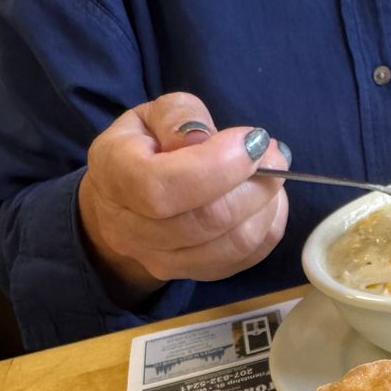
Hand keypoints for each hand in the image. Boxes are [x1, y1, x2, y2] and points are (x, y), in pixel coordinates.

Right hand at [78, 92, 289, 305]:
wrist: (127, 202)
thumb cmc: (143, 149)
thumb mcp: (152, 115)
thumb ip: (179, 117)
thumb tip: (207, 140)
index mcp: (115, 178)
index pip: (164, 186)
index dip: (219, 165)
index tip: (254, 140)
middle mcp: (131, 231)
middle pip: (207, 221)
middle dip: (254, 185)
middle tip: (275, 155)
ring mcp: (163, 262)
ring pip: (233, 245)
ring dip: (267, 207)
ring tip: (272, 175)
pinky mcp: (196, 275)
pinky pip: (247, 258)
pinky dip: (268, 227)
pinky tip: (267, 201)